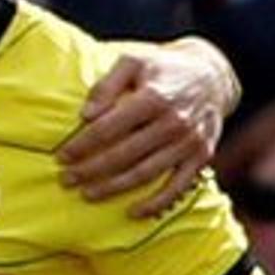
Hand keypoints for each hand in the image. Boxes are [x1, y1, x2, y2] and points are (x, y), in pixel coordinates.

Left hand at [60, 42, 234, 216]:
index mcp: (154, 97)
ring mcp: (189, 142)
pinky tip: (134, 213)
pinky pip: (178, 187)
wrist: (213, 75)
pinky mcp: (201, 156)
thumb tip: (86, 115)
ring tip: (87, 194)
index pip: (109, 128)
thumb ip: (107, 85)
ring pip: (145, 174)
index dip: (82, 145)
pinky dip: (156, 203)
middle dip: (90, 170)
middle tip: (66, 180)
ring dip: (113, 188)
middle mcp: (173, 122)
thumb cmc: (164, 68)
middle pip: (123, 155)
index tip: (61, 157)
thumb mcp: (133, 62)